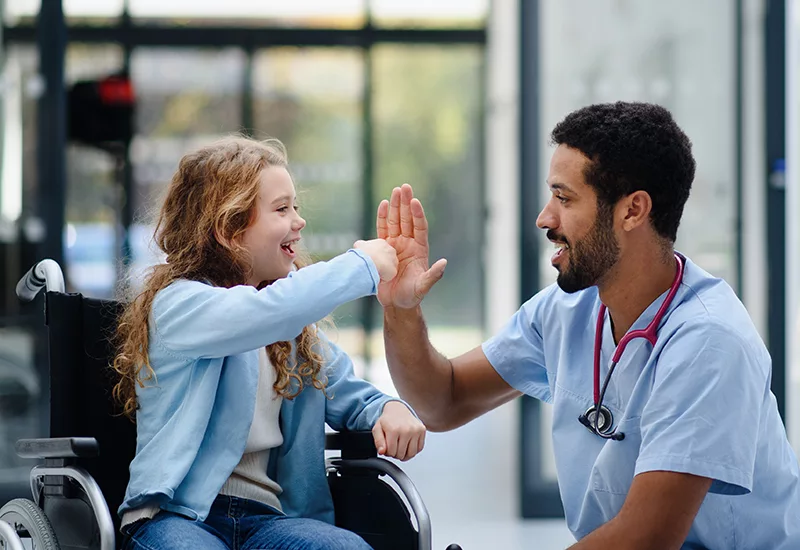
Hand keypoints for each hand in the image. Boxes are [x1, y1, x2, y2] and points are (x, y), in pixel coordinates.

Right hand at [354, 239, 398, 281]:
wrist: (368, 261)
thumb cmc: (363, 253)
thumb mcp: (358, 245)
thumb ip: (361, 245)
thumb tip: (360, 247)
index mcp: (382, 243)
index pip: (381, 250)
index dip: (375, 256)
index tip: (370, 260)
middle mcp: (390, 250)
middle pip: (386, 258)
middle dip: (380, 263)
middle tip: (372, 266)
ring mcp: (394, 260)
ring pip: (388, 267)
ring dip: (382, 271)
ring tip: (373, 271)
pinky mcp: (394, 271)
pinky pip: (387, 276)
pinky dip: (382, 278)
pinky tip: (376, 276)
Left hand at [372, 401, 426, 460]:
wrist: (398, 409)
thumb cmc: (387, 421)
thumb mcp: (377, 429)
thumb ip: (378, 442)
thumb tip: (382, 452)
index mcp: (393, 430)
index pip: (391, 452)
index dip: (387, 452)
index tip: (387, 447)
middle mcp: (406, 430)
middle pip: (401, 454)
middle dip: (395, 454)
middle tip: (393, 446)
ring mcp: (416, 430)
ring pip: (411, 454)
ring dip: (405, 454)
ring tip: (400, 448)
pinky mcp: (422, 430)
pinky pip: (419, 448)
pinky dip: (413, 450)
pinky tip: (408, 445)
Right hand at [376, 184, 446, 308]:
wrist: (395, 303)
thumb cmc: (412, 296)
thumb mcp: (423, 286)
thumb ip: (433, 275)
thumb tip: (444, 263)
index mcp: (419, 249)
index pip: (419, 227)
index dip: (417, 214)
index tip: (415, 201)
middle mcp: (408, 243)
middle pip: (407, 219)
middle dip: (406, 203)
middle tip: (404, 187)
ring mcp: (395, 244)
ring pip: (395, 221)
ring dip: (395, 206)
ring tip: (395, 191)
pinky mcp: (382, 249)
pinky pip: (382, 230)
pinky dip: (382, 217)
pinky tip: (384, 205)